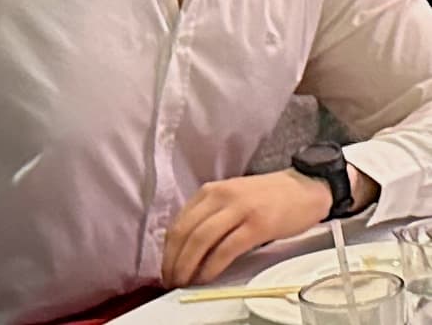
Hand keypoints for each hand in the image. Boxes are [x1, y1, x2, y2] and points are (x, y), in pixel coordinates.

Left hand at [162, 169, 331, 287]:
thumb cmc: (268, 197)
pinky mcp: (257, 224)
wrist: (305, 187)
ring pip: (201, 240)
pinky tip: (206, 278)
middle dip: (173, 261)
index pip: (179, 222)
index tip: (165, 268)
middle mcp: (221, 195)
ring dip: (188, 267)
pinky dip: (211, 267)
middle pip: (185, 232)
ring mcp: (239, 209)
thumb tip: (187, 249)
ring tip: (184, 283)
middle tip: (171, 281)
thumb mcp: (232, 198)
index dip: (167, 250)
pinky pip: (226, 249)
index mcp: (212, 190)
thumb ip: (211, 215)